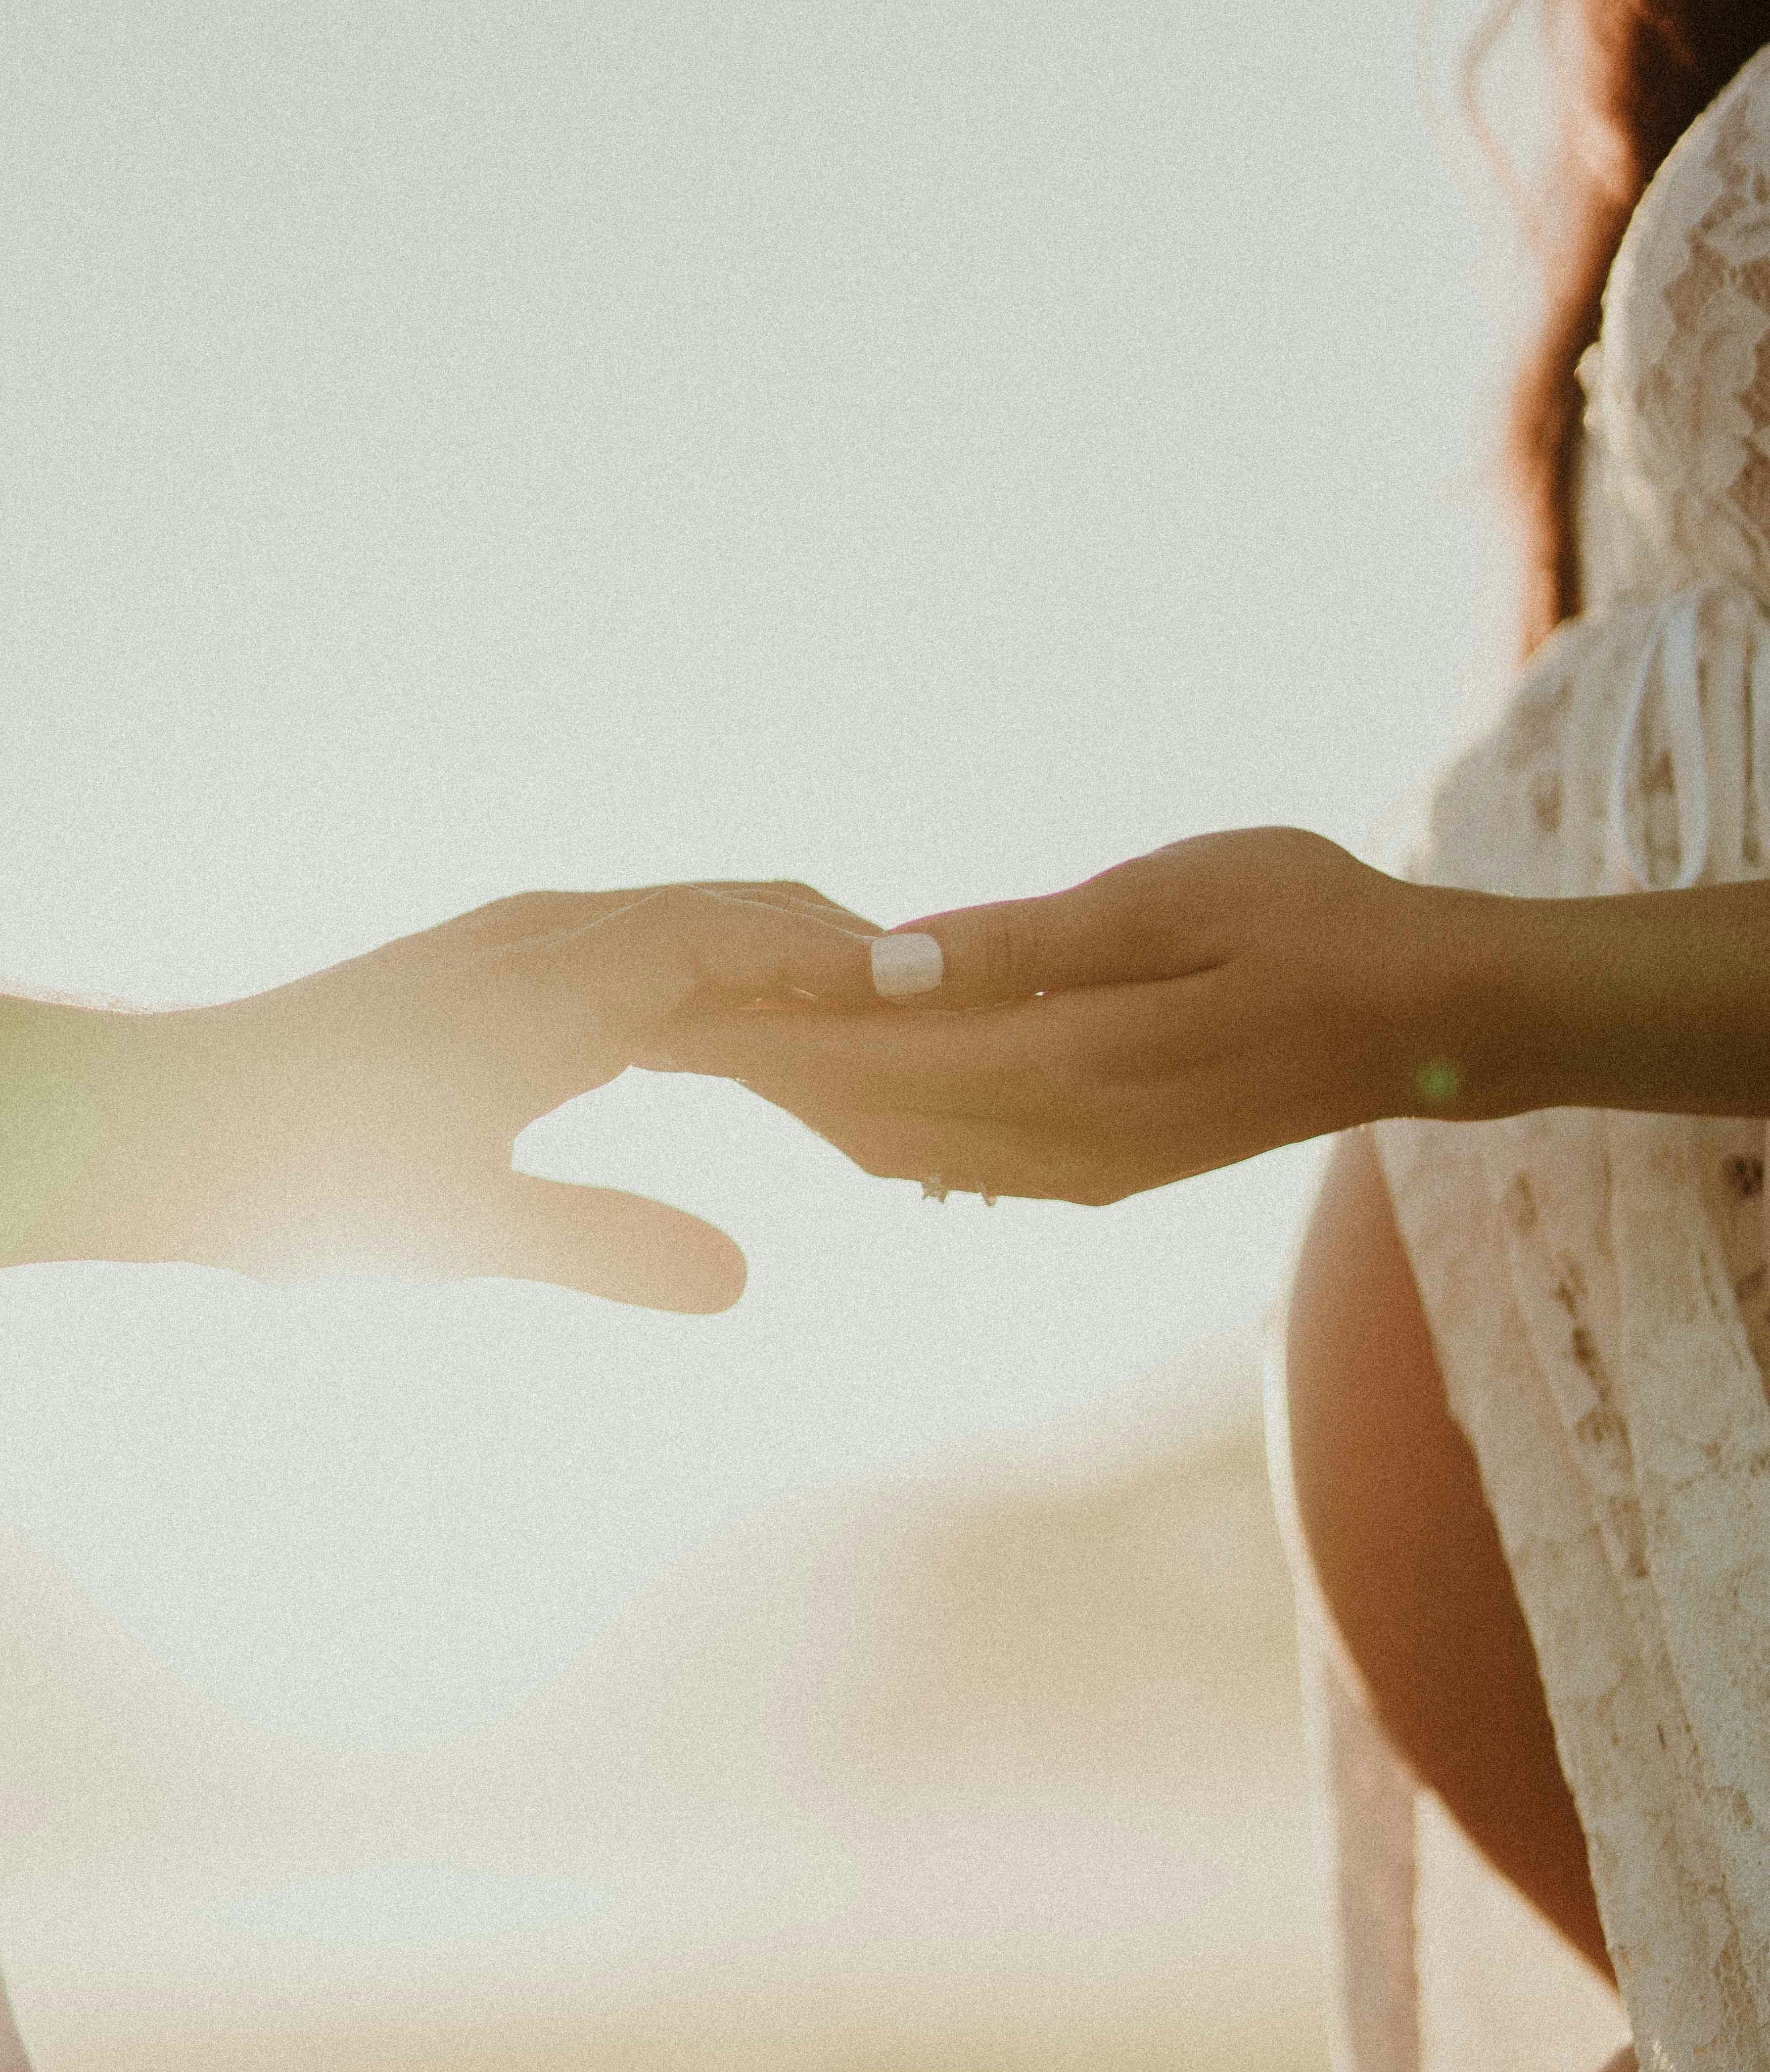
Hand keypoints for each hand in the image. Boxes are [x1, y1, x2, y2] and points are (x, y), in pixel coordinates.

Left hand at [225, 880, 878, 1306]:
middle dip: (829, 952)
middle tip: (929, 1012)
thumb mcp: (459, 1227)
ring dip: (768, 963)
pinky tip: (716, 1042)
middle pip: (723, 912)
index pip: (737, 935)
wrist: (158, 1125)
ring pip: (678, 928)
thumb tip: (742, 1280)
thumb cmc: (298, 1176)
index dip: (839, 962)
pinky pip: (630, 956)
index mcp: (556, 980)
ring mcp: (512, 951)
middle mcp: (543, 940)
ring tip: (852, 1025)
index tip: (936, 994)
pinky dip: (704, 983)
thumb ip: (602, 1245)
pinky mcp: (485, 980)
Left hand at [648, 831, 1453, 1204]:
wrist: (1431, 1026)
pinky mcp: (1098, 1169)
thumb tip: (888, 961)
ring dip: (805, 1097)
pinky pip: (951, 1157)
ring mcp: (1078, 1170)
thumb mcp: (1177, 901)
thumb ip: (1026, 944)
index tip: (658, 1003)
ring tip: (707, 1046)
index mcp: (1071, 1070)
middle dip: (754, 1068)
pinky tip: (830, 1086)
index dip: (758, 1032)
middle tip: (640, 1025)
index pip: (871, 1059)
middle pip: (862, 1113)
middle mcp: (1060, 1145)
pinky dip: (876, 1118)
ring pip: (897, 1145)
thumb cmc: (1321, 927)